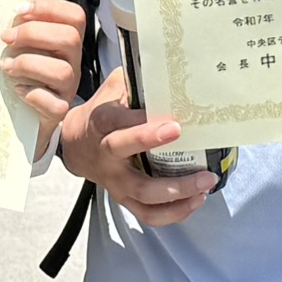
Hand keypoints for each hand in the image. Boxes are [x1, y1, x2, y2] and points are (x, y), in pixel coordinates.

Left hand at [1, 0, 86, 159]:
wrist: (29, 115)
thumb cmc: (26, 74)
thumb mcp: (28, 47)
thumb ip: (23, 31)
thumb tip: (5, 19)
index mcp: (67, 41)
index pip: (74, 16)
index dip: (49, 7)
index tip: (20, 9)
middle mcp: (73, 62)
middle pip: (69, 38)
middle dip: (33, 33)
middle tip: (7, 38)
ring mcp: (68, 87)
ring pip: (62, 70)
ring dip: (28, 64)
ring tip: (7, 65)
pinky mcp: (59, 110)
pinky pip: (54, 104)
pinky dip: (33, 94)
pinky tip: (18, 89)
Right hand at [56, 67, 213, 228]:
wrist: (75, 145)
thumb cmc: (102, 112)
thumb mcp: (113, 89)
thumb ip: (136, 80)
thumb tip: (169, 68)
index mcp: (101, 123)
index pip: (116, 122)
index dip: (142, 125)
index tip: (172, 123)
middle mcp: (106, 155)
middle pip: (125, 155)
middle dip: (154, 148)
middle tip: (186, 143)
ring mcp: (115, 181)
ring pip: (143, 194)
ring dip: (176, 192)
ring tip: (206, 182)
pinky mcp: (124, 198)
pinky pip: (148, 214)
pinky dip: (174, 212)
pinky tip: (196, 200)